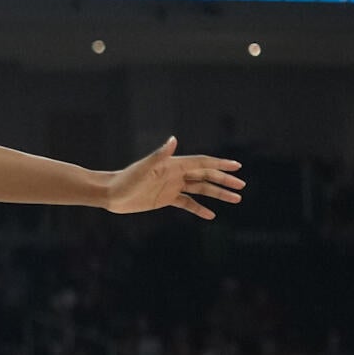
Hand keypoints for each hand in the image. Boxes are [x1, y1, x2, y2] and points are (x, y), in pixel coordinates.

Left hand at [104, 137, 244, 219]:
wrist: (111, 194)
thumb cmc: (126, 179)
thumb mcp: (144, 168)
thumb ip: (160, 155)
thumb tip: (173, 139)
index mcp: (174, 165)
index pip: (203, 163)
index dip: (220, 164)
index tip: (237, 166)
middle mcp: (176, 174)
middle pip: (206, 175)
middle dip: (224, 180)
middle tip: (242, 186)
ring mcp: (173, 186)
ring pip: (201, 189)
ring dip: (217, 194)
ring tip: (235, 200)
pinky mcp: (166, 199)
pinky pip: (188, 203)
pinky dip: (199, 208)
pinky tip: (211, 215)